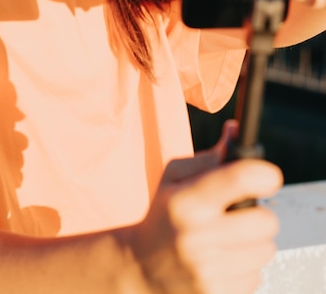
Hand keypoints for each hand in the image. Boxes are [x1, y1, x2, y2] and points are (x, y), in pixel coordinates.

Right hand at [132, 121, 282, 293]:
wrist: (139, 269)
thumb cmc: (162, 216)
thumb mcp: (174, 179)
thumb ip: (209, 157)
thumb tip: (236, 131)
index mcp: (185, 202)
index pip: (240, 178)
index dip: (264, 174)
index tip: (268, 176)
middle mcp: (196, 237)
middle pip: (265, 221)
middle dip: (258, 215)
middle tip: (240, 214)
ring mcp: (207, 272)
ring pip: (266, 250)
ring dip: (253, 243)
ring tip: (228, 239)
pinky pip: (256, 277)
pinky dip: (245, 268)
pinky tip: (222, 261)